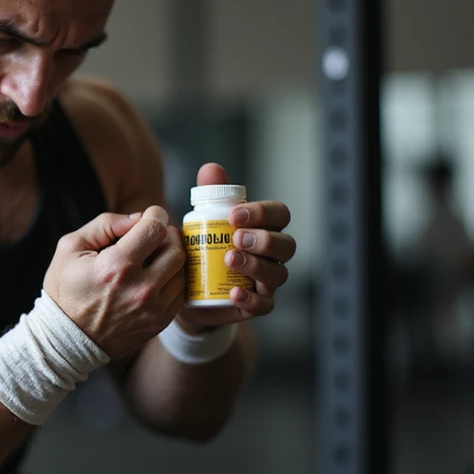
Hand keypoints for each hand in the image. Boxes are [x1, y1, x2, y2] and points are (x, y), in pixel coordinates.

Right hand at [43, 206, 185, 358]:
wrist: (67, 338)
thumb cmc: (65, 290)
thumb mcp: (70, 247)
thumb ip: (105, 224)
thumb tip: (137, 218)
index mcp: (116, 266)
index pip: (155, 229)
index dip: (156, 215)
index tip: (150, 216)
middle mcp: (140, 288)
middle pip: (175, 248)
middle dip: (167, 234)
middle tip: (155, 234)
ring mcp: (152, 309)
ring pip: (181, 271)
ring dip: (171, 257)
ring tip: (155, 255)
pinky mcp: (158, 323)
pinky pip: (180, 293)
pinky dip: (172, 279)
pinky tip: (156, 276)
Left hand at [175, 162, 296, 331]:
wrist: (188, 289)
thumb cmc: (203, 247)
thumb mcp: (203, 220)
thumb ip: (211, 195)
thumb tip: (211, 169)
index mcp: (264, 227)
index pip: (279, 215)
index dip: (263, 213)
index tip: (234, 215)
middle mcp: (272, 254)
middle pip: (286, 245)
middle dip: (264, 240)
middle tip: (235, 239)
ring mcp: (267, 280)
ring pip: (278, 274)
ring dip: (256, 266)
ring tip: (229, 260)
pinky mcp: (257, 304)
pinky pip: (265, 304)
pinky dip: (251, 299)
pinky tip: (233, 293)